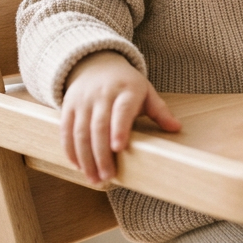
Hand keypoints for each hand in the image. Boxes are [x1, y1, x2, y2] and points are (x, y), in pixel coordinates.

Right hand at [61, 50, 180, 184]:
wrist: (97, 65)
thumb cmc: (127, 85)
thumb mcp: (146, 92)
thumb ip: (160, 111)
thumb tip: (176, 128)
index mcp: (126, 90)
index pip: (122, 110)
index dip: (119, 129)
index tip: (119, 148)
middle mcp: (102, 95)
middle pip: (99, 127)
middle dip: (101, 154)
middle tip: (107, 176)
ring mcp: (83, 101)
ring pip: (80, 132)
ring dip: (85, 158)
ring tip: (93, 178)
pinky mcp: (68, 107)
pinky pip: (66, 131)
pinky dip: (70, 150)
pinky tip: (78, 166)